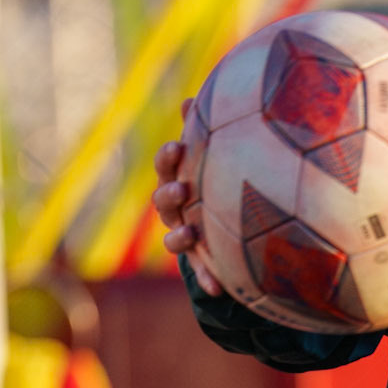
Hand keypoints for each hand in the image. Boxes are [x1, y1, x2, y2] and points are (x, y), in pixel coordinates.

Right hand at [152, 104, 222, 294]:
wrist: (225, 225)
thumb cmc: (217, 179)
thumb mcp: (214, 155)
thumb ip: (206, 130)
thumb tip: (191, 99)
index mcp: (176, 179)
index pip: (165, 166)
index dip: (167, 157)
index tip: (178, 146)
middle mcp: (174, 209)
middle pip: (162, 202)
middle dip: (170, 195)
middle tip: (183, 188)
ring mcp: (184, 235)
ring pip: (173, 238)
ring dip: (179, 236)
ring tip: (190, 233)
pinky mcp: (199, 260)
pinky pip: (200, 271)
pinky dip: (207, 279)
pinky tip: (218, 288)